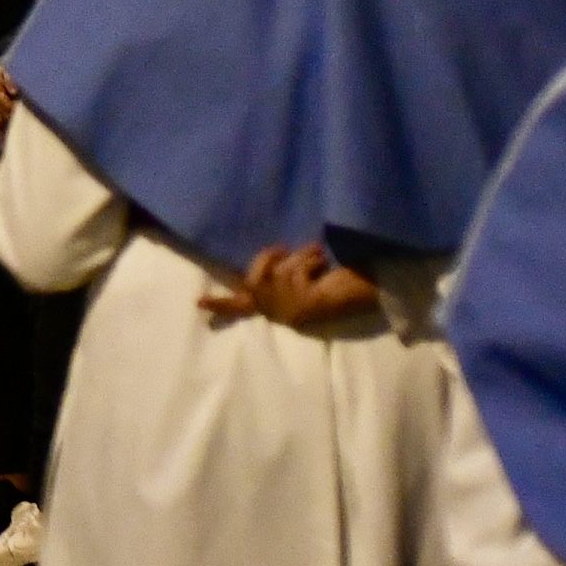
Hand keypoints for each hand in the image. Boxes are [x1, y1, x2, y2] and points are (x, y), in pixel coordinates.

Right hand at [198, 242, 382, 328]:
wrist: (367, 291)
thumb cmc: (337, 281)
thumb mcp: (301, 274)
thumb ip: (280, 269)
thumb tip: (271, 253)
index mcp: (281, 309)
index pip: (243, 307)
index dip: (221, 305)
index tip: (198, 304)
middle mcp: (283, 314)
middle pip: (256, 277)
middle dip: (270, 259)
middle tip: (285, 251)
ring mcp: (293, 311)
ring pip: (277, 271)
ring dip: (298, 258)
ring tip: (317, 261)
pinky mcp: (305, 305)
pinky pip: (294, 271)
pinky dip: (309, 261)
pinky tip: (323, 266)